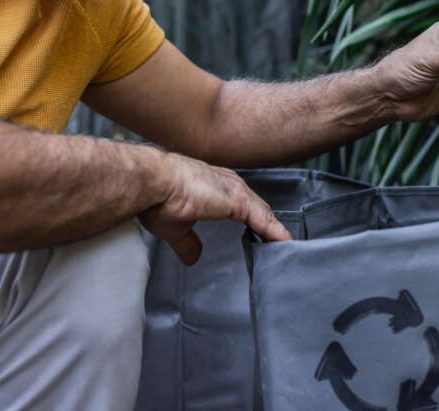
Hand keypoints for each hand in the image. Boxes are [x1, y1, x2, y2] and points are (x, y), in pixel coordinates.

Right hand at [139, 152, 291, 264]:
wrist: (152, 182)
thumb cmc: (156, 198)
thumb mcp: (175, 228)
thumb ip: (188, 242)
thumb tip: (193, 257)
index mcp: (213, 186)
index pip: (241, 203)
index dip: (251, 219)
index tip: (259, 235)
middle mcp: (227, 184)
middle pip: (256, 207)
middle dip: (267, 224)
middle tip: (278, 243)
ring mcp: (234, 190)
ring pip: (262, 212)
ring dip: (274, 230)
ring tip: (286, 247)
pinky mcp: (238, 200)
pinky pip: (263, 218)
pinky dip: (274, 231)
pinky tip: (284, 242)